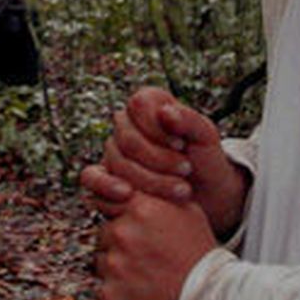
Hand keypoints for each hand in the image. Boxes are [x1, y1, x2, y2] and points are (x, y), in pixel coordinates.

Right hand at [79, 87, 249, 237]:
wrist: (207, 195)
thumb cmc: (206, 159)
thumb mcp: (206, 136)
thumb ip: (188, 120)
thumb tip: (165, 112)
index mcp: (148, 103)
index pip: (138, 105)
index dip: (158, 128)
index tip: (181, 146)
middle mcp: (126, 123)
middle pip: (128, 138)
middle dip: (159, 159)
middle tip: (186, 171)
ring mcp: (114, 150)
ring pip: (117, 161)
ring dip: (150, 180)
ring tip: (181, 190)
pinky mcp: (107, 177)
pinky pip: (92, 177)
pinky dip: (106, 186)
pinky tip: (127, 194)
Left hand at [95, 192, 216, 299]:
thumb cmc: (200, 257)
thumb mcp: (188, 213)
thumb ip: (159, 194)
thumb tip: (138, 182)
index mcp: (141, 209)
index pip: (112, 200)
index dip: (122, 215)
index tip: (134, 227)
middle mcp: (123, 232)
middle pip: (107, 231)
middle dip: (120, 242)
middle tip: (147, 256)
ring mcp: (114, 263)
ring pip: (104, 259)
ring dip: (118, 266)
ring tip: (147, 275)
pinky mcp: (109, 292)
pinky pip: (104, 286)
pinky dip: (118, 290)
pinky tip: (141, 291)